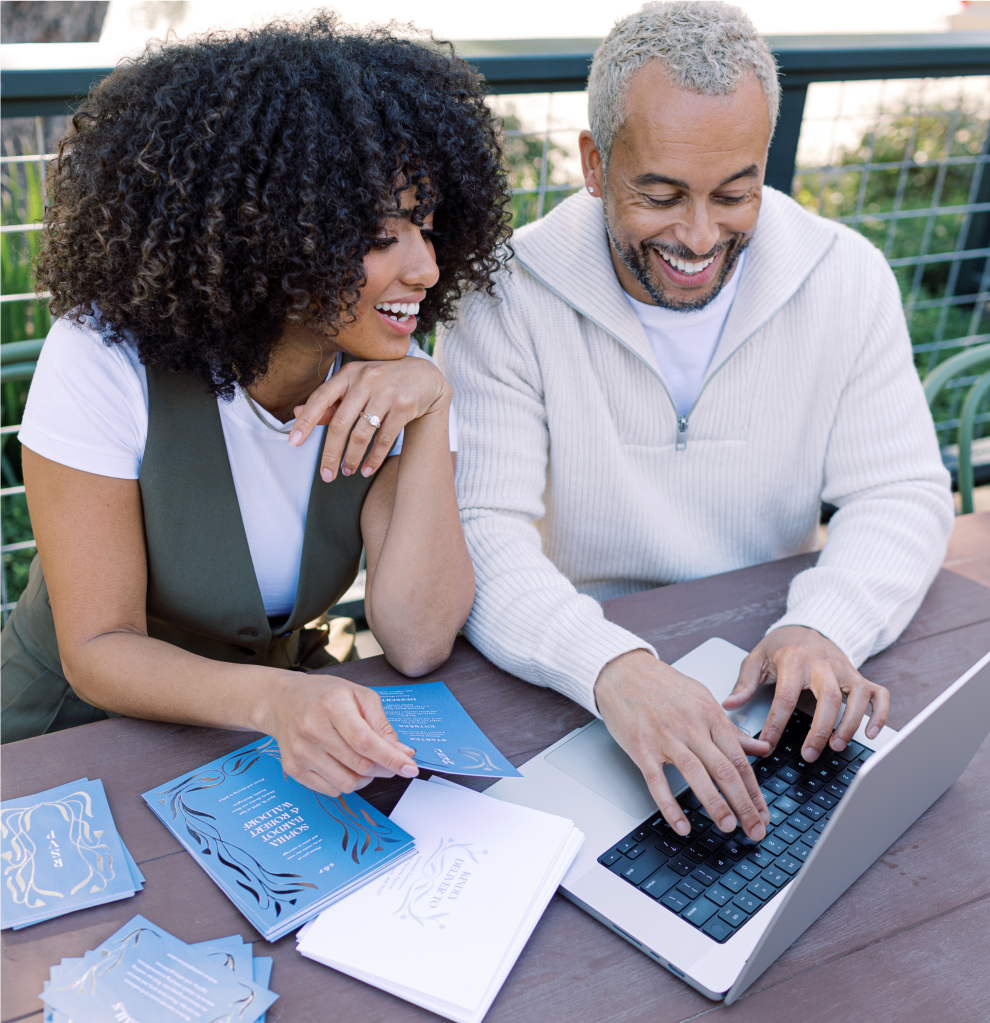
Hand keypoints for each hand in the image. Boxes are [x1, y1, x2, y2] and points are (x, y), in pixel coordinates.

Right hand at [262, 674, 419, 795]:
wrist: (282, 701)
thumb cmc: (324, 695)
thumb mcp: (359, 696)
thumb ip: (381, 724)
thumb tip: (402, 753)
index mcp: (332, 706)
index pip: (365, 741)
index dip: (391, 758)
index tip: (410, 768)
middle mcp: (312, 730)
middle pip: (359, 765)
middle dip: (383, 768)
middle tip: (391, 762)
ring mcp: (300, 752)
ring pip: (347, 783)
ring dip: (365, 778)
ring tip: (365, 761)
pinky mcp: (293, 769)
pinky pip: (330, 790)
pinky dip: (346, 783)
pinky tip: (344, 765)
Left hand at [288, 356, 449, 480]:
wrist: (425, 377)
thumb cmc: (383, 383)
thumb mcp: (356, 386)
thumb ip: (330, 402)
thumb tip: (296, 412)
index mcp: (349, 374)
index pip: (321, 398)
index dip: (306, 421)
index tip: (293, 442)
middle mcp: (366, 380)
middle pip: (341, 423)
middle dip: (331, 453)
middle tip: (326, 475)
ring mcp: (387, 393)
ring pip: (362, 434)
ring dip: (352, 458)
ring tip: (347, 472)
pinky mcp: (405, 406)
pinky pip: (385, 438)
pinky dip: (374, 458)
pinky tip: (366, 470)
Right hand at [594, 650, 770, 839]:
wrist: (622, 672)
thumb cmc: (662, 685)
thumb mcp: (702, 699)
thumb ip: (731, 728)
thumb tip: (761, 749)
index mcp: (709, 714)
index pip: (739, 759)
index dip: (754, 790)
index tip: (763, 813)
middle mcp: (690, 726)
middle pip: (723, 770)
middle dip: (743, 804)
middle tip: (755, 830)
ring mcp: (665, 738)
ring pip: (696, 775)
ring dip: (715, 805)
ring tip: (728, 827)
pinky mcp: (641, 748)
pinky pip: (657, 782)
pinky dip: (670, 806)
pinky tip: (682, 825)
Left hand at [723, 625, 888, 761]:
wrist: (805, 626)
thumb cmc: (780, 647)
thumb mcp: (756, 659)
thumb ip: (744, 683)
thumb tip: (730, 705)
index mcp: (793, 659)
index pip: (785, 696)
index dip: (776, 723)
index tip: (768, 744)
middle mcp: (823, 663)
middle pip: (828, 698)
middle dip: (820, 730)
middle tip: (809, 754)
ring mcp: (845, 669)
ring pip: (856, 697)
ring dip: (849, 725)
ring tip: (836, 747)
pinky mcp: (859, 676)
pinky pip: (879, 694)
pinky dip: (880, 714)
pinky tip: (870, 733)